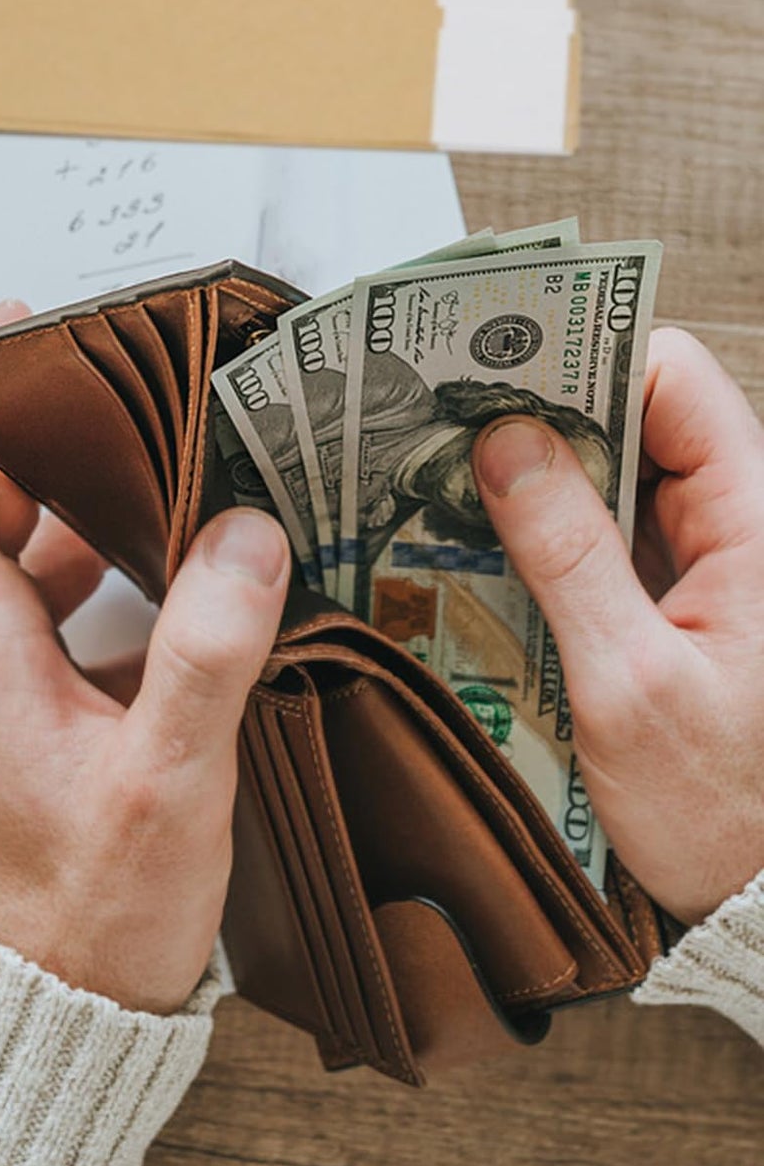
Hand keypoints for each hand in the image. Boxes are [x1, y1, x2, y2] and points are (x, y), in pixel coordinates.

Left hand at [0, 302, 291, 1013]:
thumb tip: (242, 536)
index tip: (20, 334)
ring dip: (81, 505)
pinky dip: (98, 571)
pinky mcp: (21, 711)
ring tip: (172, 464)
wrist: (53, 1014)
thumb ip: (207, 650)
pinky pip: (46, 609)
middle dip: (46, 433)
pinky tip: (178, 574)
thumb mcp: (166, 779)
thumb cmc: (89, 915)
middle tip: (133, 389)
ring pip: (17, 553)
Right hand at [473, 327, 763, 924]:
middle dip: (536, 408)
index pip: (675, 380)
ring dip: (529, 470)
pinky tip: (470, 533)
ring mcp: (705, 565)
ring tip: (433, 466)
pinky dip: (538, 526)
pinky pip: (602, 535)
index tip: (492, 355)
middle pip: (633, 417)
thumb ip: (568, 554)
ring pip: (611, 474)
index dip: (584, 352)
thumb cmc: (727, 812)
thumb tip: (506, 444)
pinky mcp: (670, 605)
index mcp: (760, 524)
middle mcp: (739, 527)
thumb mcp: (631, 684)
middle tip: (435, 411)